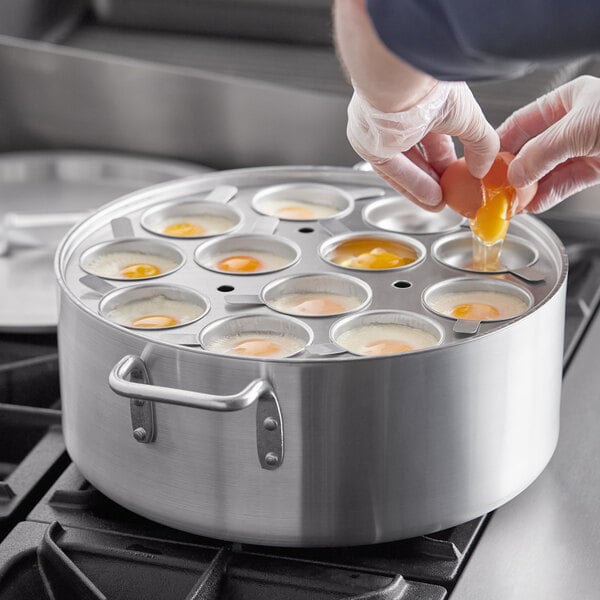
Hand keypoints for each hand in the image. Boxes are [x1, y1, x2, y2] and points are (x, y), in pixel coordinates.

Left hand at [347, 82, 498, 210]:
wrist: (400, 76)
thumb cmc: (429, 83)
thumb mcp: (468, 115)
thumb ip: (479, 143)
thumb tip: (484, 166)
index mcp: (419, 99)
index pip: (433, 135)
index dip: (445, 158)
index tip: (459, 175)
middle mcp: (396, 113)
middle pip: (415, 153)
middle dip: (434, 177)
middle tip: (450, 193)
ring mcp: (379, 129)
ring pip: (403, 164)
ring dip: (424, 186)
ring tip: (442, 202)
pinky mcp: (368, 144)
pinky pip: (392, 169)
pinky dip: (413, 184)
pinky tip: (431, 198)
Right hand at [499, 75, 599, 212]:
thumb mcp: (576, 130)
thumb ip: (540, 153)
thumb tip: (514, 174)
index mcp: (567, 101)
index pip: (521, 123)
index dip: (500, 145)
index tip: (484, 166)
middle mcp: (573, 123)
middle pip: (532, 150)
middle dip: (513, 171)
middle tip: (495, 190)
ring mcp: (585, 147)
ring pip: (546, 170)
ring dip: (528, 188)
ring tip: (511, 203)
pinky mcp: (597, 169)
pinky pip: (565, 183)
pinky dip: (548, 196)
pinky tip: (534, 205)